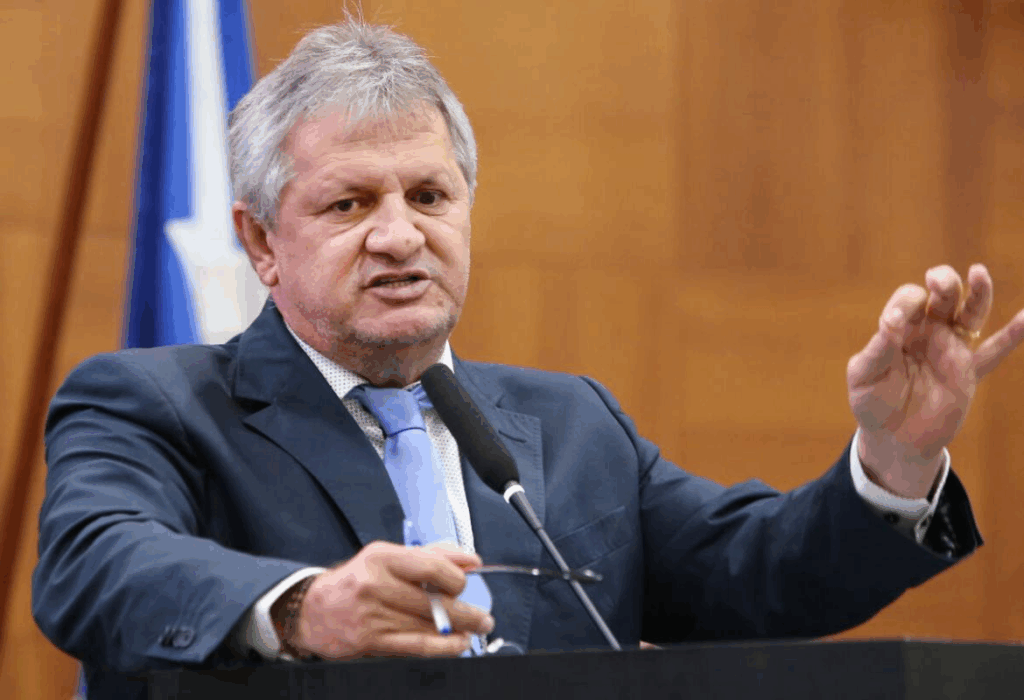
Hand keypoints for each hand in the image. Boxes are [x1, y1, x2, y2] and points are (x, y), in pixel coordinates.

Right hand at [287, 541, 494, 659]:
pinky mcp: (371, 640)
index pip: (431, 566)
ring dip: (459, 631)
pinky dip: (443, 647)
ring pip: (428, 626)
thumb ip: (433, 555)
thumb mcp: (390, 557)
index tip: (465, 584)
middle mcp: (376, 584)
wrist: (315, 610)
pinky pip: (417, 646)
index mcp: (382, 557)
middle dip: (467, 612)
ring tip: (474, 631)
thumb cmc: (358, 580)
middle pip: (434, 601)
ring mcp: (372, 614)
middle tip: (484, 617)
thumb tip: (472, 561)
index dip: (456, 578)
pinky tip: (457, 644)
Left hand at [847, 264, 1023, 497]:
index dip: (904, 304)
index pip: (908, 300)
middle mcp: (928, 331)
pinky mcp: (968, 372)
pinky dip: (1013, 335)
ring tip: (978, 272)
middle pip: (942, 295)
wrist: (894, 439)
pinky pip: (994, 351)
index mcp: (900, 327)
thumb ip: (876, 350)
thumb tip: (890, 321)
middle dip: (943, 282)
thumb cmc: (871, 403)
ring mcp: (951, 349)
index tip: (893, 322)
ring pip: (970, 313)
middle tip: (937, 282)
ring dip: (978, 293)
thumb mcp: (863, 377)